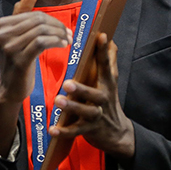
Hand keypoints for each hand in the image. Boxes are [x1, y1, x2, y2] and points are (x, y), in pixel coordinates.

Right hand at [0, 0, 72, 103]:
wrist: (10, 87)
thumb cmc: (17, 60)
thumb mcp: (17, 36)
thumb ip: (22, 14)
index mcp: (1, 25)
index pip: (32, 14)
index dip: (51, 20)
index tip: (62, 29)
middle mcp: (2, 34)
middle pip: (37, 21)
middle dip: (57, 26)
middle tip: (68, 34)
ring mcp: (9, 47)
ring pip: (41, 31)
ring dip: (59, 34)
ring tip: (67, 41)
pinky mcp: (19, 60)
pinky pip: (41, 43)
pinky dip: (55, 41)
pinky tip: (62, 45)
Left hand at [51, 33, 134, 160]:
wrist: (117, 133)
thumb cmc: (108, 101)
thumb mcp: (110, 82)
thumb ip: (109, 62)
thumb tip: (110, 39)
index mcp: (107, 84)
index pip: (106, 65)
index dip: (104, 51)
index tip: (101, 36)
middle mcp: (103, 99)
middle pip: (94, 93)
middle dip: (82, 89)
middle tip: (67, 83)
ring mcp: (97, 115)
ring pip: (85, 111)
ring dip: (72, 107)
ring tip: (58, 101)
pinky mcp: (89, 129)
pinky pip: (75, 131)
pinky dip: (64, 131)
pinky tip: (52, 129)